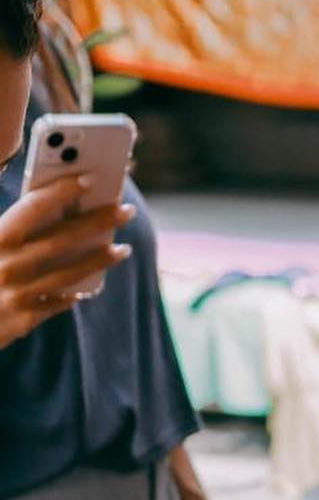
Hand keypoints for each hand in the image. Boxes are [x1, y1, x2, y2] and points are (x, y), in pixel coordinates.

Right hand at [0, 176, 131, 347]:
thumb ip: (8, 227)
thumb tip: (43, 206)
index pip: (33, 207)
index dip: (63, 191)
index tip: (92, 179)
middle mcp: (6, 265)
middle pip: (62, 239)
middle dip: (98, 222)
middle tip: (126, 210)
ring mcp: (16, 295)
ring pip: (69, 274)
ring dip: (99, 260)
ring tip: (122, 249)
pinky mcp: (21, 320)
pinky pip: (56, 304)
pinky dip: (72, 294)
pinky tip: (86, 289)